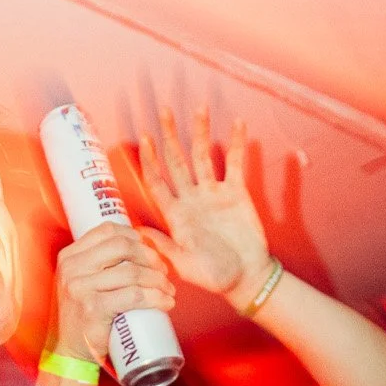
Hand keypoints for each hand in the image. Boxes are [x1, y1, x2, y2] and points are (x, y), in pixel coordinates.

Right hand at [54, 223, 175, 363]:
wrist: (68, 354)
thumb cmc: (83, 318)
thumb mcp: (80, 283)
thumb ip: (96, 266)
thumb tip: (138, 248)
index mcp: (69, 257)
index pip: (107, 230)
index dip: (135, 236)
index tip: (149, 253)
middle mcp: (72, 268)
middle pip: (122, 246)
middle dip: (150, 257)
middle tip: (163, 273)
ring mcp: (80, 288)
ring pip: (131, 272)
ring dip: (158, 280)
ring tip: (168, 291)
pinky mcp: (92, 309)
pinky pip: (133, 296)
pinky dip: (155, 298)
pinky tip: (165, 303)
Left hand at [135, 106, 271, 306]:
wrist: (246, 278)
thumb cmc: (215, 276)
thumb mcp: (184, 265)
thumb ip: (163, 247)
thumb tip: (139, 231)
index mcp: (175, 215)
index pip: (157, 181)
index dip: (150, 161)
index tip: (144, 139)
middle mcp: (191, 198)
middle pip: (177, 160)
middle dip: (170, 136)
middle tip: (164, 111)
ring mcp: (213, 193)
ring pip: (204, 155)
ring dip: (200, 132)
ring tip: (199, 108)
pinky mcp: (236, 192)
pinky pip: (235, 163)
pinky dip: (237, 144)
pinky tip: (238, 124)